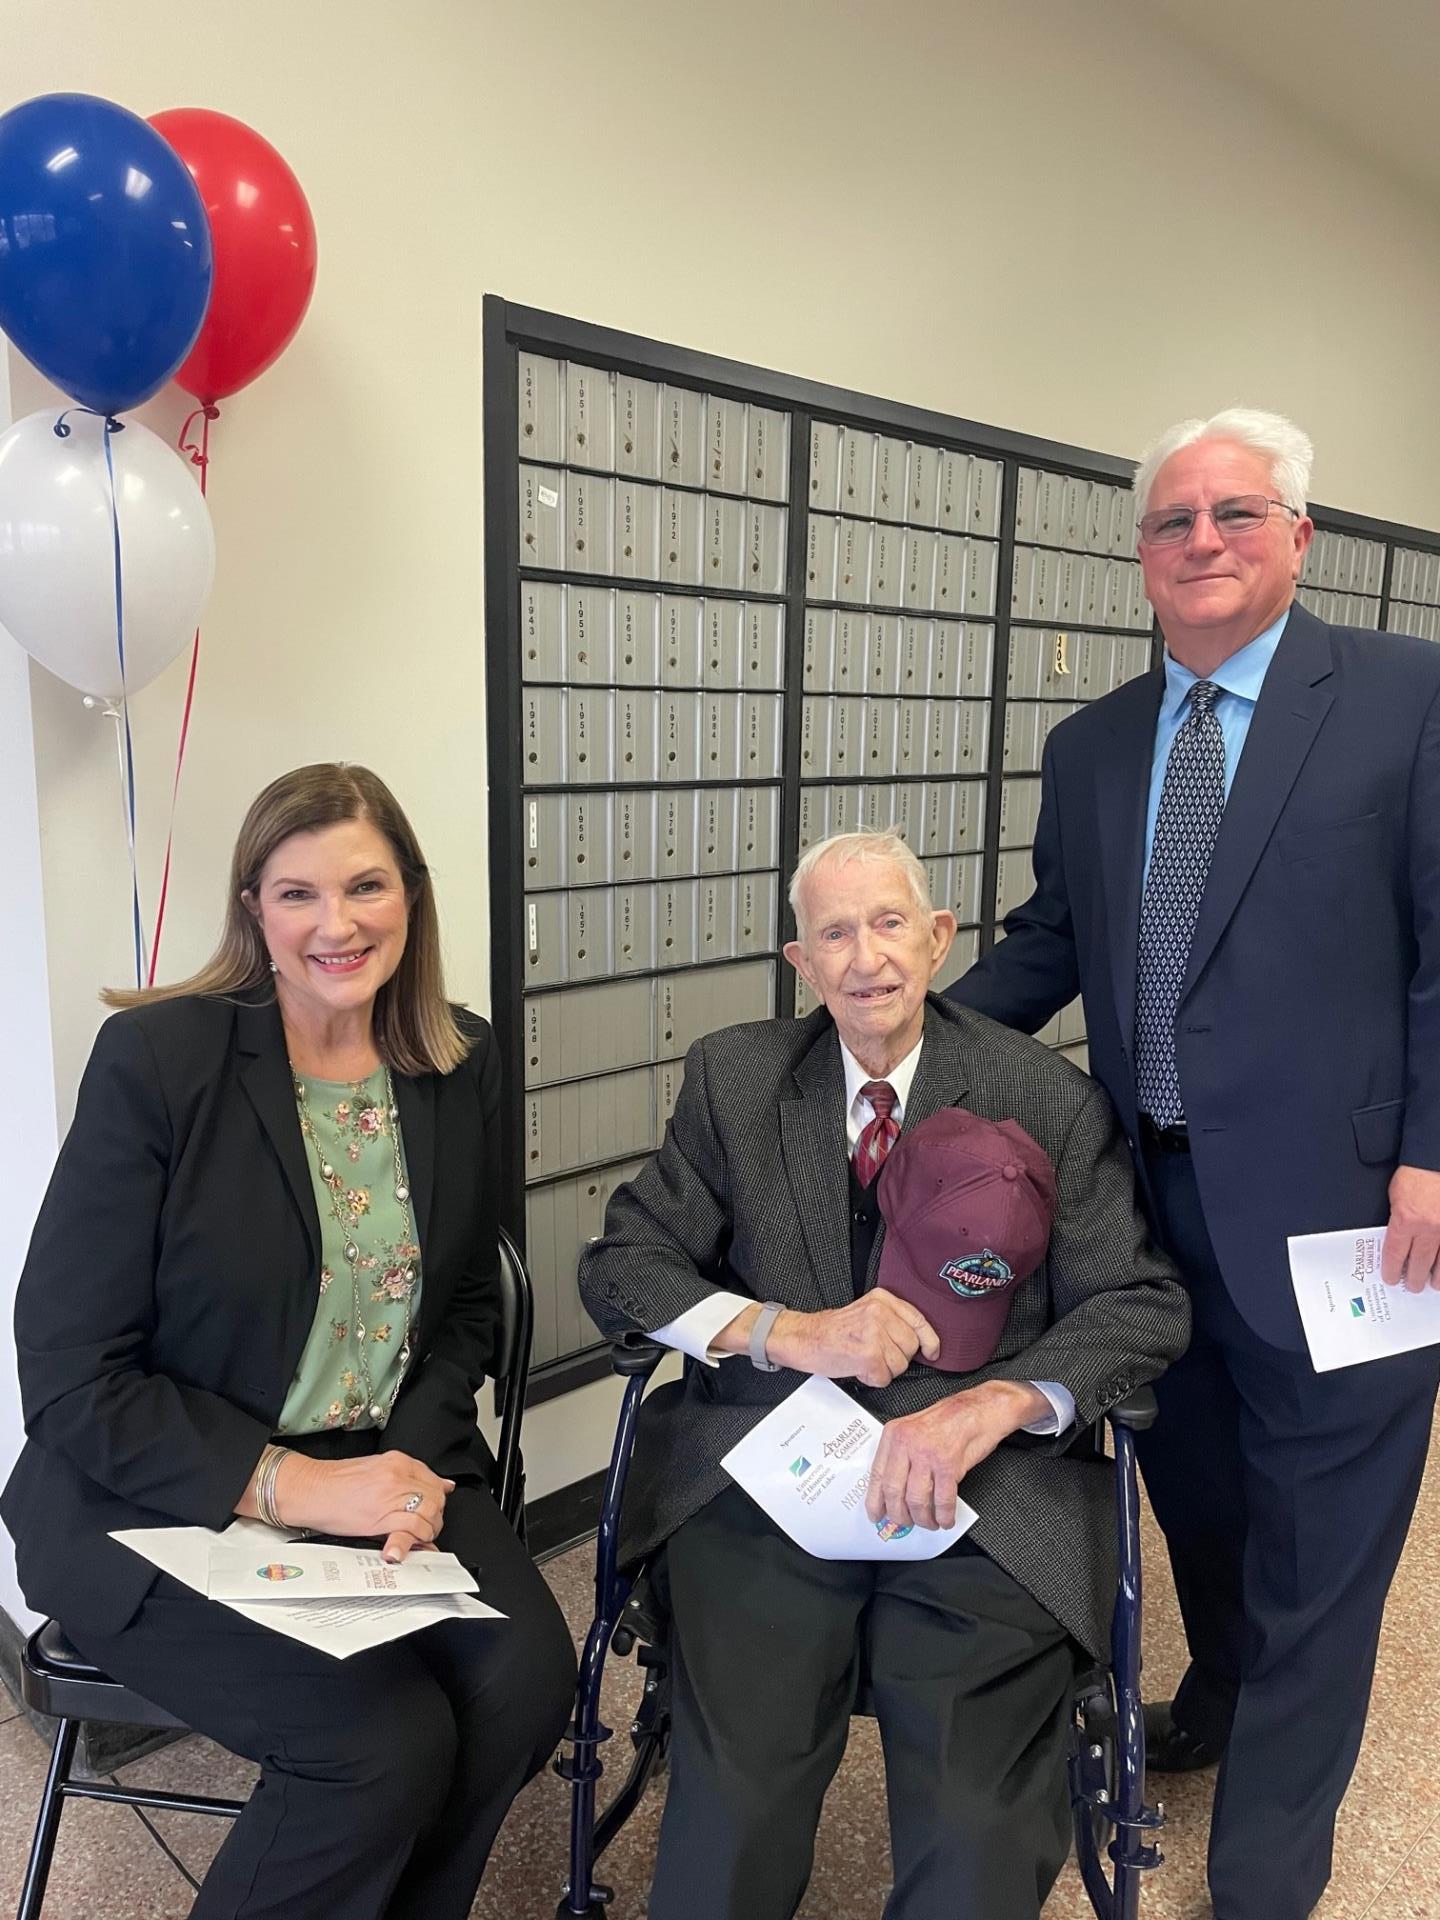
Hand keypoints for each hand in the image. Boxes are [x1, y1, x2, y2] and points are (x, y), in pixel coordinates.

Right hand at [275, 1450, 454, 1562]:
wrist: (311, 1489)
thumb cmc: (335, 1482)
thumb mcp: (376, 1469)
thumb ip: (406, 1476)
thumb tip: (438, 1485)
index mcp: (397, 1461)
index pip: (433, 1479)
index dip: (437, 1498)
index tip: (434, 1508)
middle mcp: (398, 1475)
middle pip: (435, 1497)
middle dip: (435, 1516)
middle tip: (426, 1526)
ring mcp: (391, 1495)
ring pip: (429, 1513)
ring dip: (428, 1529)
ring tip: (418, 1537)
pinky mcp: (382, 1517)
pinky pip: (414, 1528)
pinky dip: (417, 1539)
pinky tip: (408, 1544)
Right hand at [765, 1289, 940, 1387]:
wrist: (803, 1337)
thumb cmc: (833, 1330)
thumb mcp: (866, 1312)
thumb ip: (892, 1320)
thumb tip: (921, 1341)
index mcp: (882, 1299)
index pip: (919, 1320)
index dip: (930, 1340)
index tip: (932, 1352)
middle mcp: (880, 1312)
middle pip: (911, 1347)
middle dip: (897, 1358)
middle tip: (875, 1354)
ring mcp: (874, 1333)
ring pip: (900, 1365)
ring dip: (883, 1370)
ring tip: (863, 1360)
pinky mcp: (868, 1355)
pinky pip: (884, 1378)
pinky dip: (872, 1379)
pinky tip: (858, 1368)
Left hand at [864, 1381, 1049, 1530]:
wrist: (982, 1408)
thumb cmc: (952, 1420)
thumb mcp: (915, 1429)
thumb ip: (901, 1456)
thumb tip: (893, 1490)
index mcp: (895, 1434)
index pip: (877, 1475)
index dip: (876, 1501)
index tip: (876, 1515)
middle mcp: (907, 1442)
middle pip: (894, 1491)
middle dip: (900, 1515)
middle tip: (907, 1524)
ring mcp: (927, 1454)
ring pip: (917, 1500)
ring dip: (924, 1519)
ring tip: (931, 1522)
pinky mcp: (949, 1464)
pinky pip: (943, 1501)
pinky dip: (944, 1516)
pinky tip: (946, 1519)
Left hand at [1382, 1165, 1439, 1289]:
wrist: (1434, 1161)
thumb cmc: (1415, 1174)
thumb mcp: (1394, 1197)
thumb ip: (1396, 1219)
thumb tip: (1395, 1237)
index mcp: (1406, 1220)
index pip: (1396, 1254)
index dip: (1393, 1270)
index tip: (1391, 1277)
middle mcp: (1428, 1228)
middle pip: (1420, 1263)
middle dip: (1415, 1278)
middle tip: (1413, 1286)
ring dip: (1438, 1276)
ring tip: (1434, 1284)